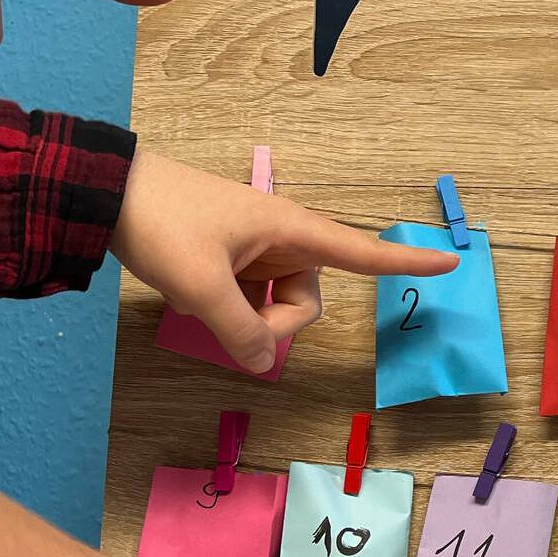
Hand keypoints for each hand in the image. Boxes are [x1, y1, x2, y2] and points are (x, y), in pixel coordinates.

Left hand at [111, 150, 459, 372]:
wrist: (107, 193)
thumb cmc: (162, 225)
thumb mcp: (200, 286)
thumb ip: (239, 332)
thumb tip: (264, 362)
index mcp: (291, 230)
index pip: (361, 253)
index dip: (405, 263)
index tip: (451, 263)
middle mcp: (283, 239)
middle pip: (307, 300)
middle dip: (274, 323)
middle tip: (227, 320)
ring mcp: (257, 250)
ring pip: (276, 305)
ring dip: (246, 317)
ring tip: (200, 300)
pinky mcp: (233, 259)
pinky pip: (250, 298)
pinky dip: (228, 307)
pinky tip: (193, 293)